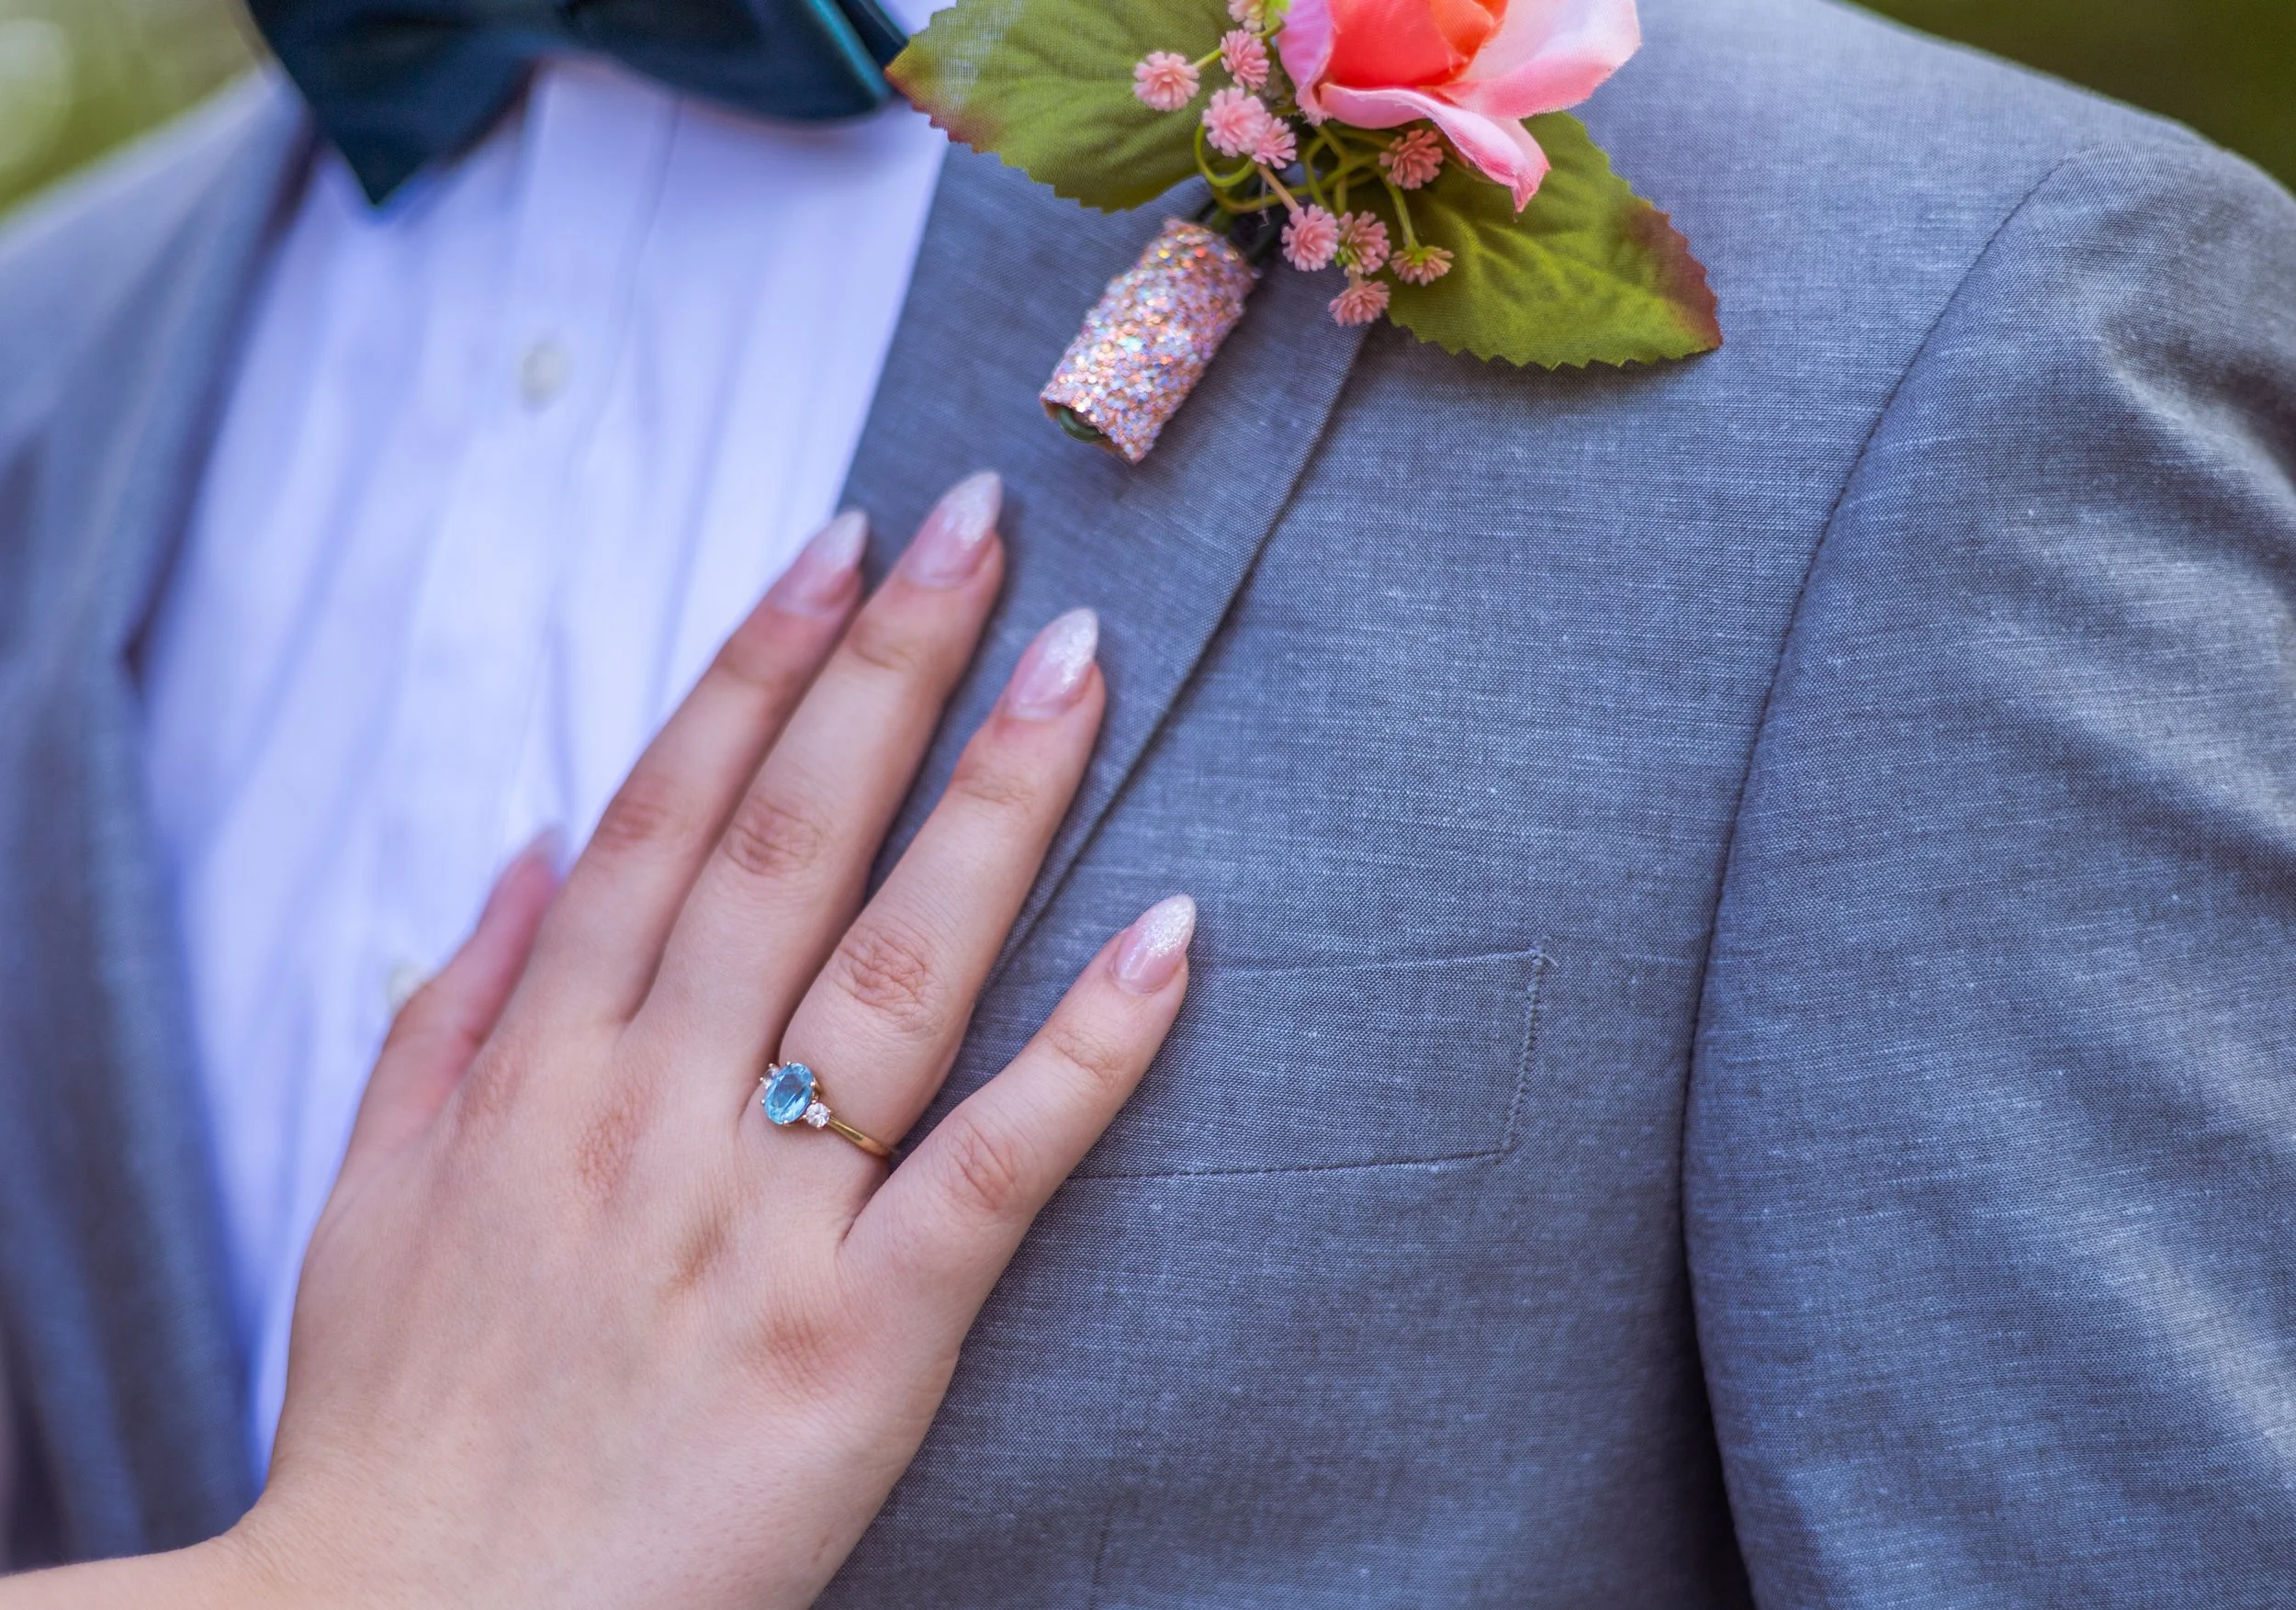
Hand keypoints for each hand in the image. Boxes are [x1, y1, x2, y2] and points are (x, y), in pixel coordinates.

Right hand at [9, 472, 1191, 1607]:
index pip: (666, 816)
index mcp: (541, 1068)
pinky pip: (994, 1167)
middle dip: (887, 671)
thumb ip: (444, 1013)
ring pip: (896, 965)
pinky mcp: (862, 1337)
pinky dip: (1090, 1049)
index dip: (756, 668)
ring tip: (1076, 662)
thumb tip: (522, 847)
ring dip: (993, 802)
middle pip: (787, 845)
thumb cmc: (398, 1427)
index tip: (835, 546)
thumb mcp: (367, 1199)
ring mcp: (761, 1217)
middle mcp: (652, 1110)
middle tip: (981, 526)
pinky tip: (1173, 933)